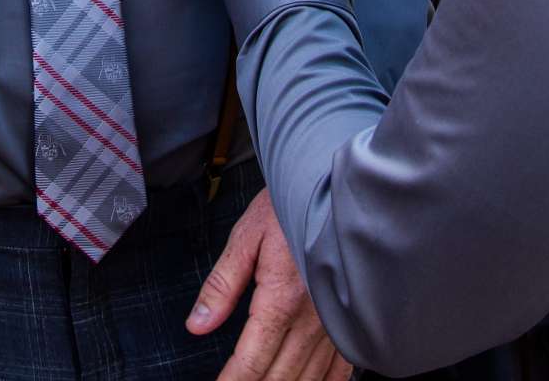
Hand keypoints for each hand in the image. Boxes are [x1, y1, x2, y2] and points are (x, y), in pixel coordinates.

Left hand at [188, 190, 352, 380]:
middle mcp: (312, 319)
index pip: (252, 359)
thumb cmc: (291, 208)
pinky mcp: (350, 322)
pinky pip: (340, 369)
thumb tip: (197, 324)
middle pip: (280, 376)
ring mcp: (335, 324)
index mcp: (282, 299)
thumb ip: (221, 286)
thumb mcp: (246, 239)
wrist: (339, 187)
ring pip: (310, 378)